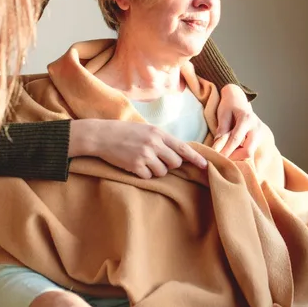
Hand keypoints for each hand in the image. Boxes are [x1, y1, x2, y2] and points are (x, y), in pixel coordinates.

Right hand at [70, 119, 207, 178]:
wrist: (102, 136)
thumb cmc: (125, 132)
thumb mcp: (146, 130)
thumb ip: (162, 140)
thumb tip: (179, 153)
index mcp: (159, 133)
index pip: (183, 148)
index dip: (196, 158)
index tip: (205, 166)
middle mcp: (154, 144)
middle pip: (175, 163)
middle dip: (170, 165)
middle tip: (158, 160)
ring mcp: (144, 155)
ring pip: (162, 172)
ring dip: (155, 170)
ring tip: (143, 161)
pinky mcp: (135, 166)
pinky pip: (148, 177)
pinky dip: (143, 174)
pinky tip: (134, 165)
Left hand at [212, 84, 266, 156]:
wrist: (239, 99)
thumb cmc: (229, 105)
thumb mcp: (223, 114)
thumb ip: (222, 130)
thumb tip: (217, 148)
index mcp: (247, 119)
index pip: (236, 139)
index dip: (226, 151)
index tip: (216, 157)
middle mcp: (256, 128)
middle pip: (248, 151)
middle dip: (234, 158)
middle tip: (222, 159)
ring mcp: (259, 134)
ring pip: (250, 154)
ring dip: (237, 158)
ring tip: (225, 157)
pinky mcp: (258, 140)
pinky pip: (250, 152)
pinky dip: (241, 156)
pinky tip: (232, 155)